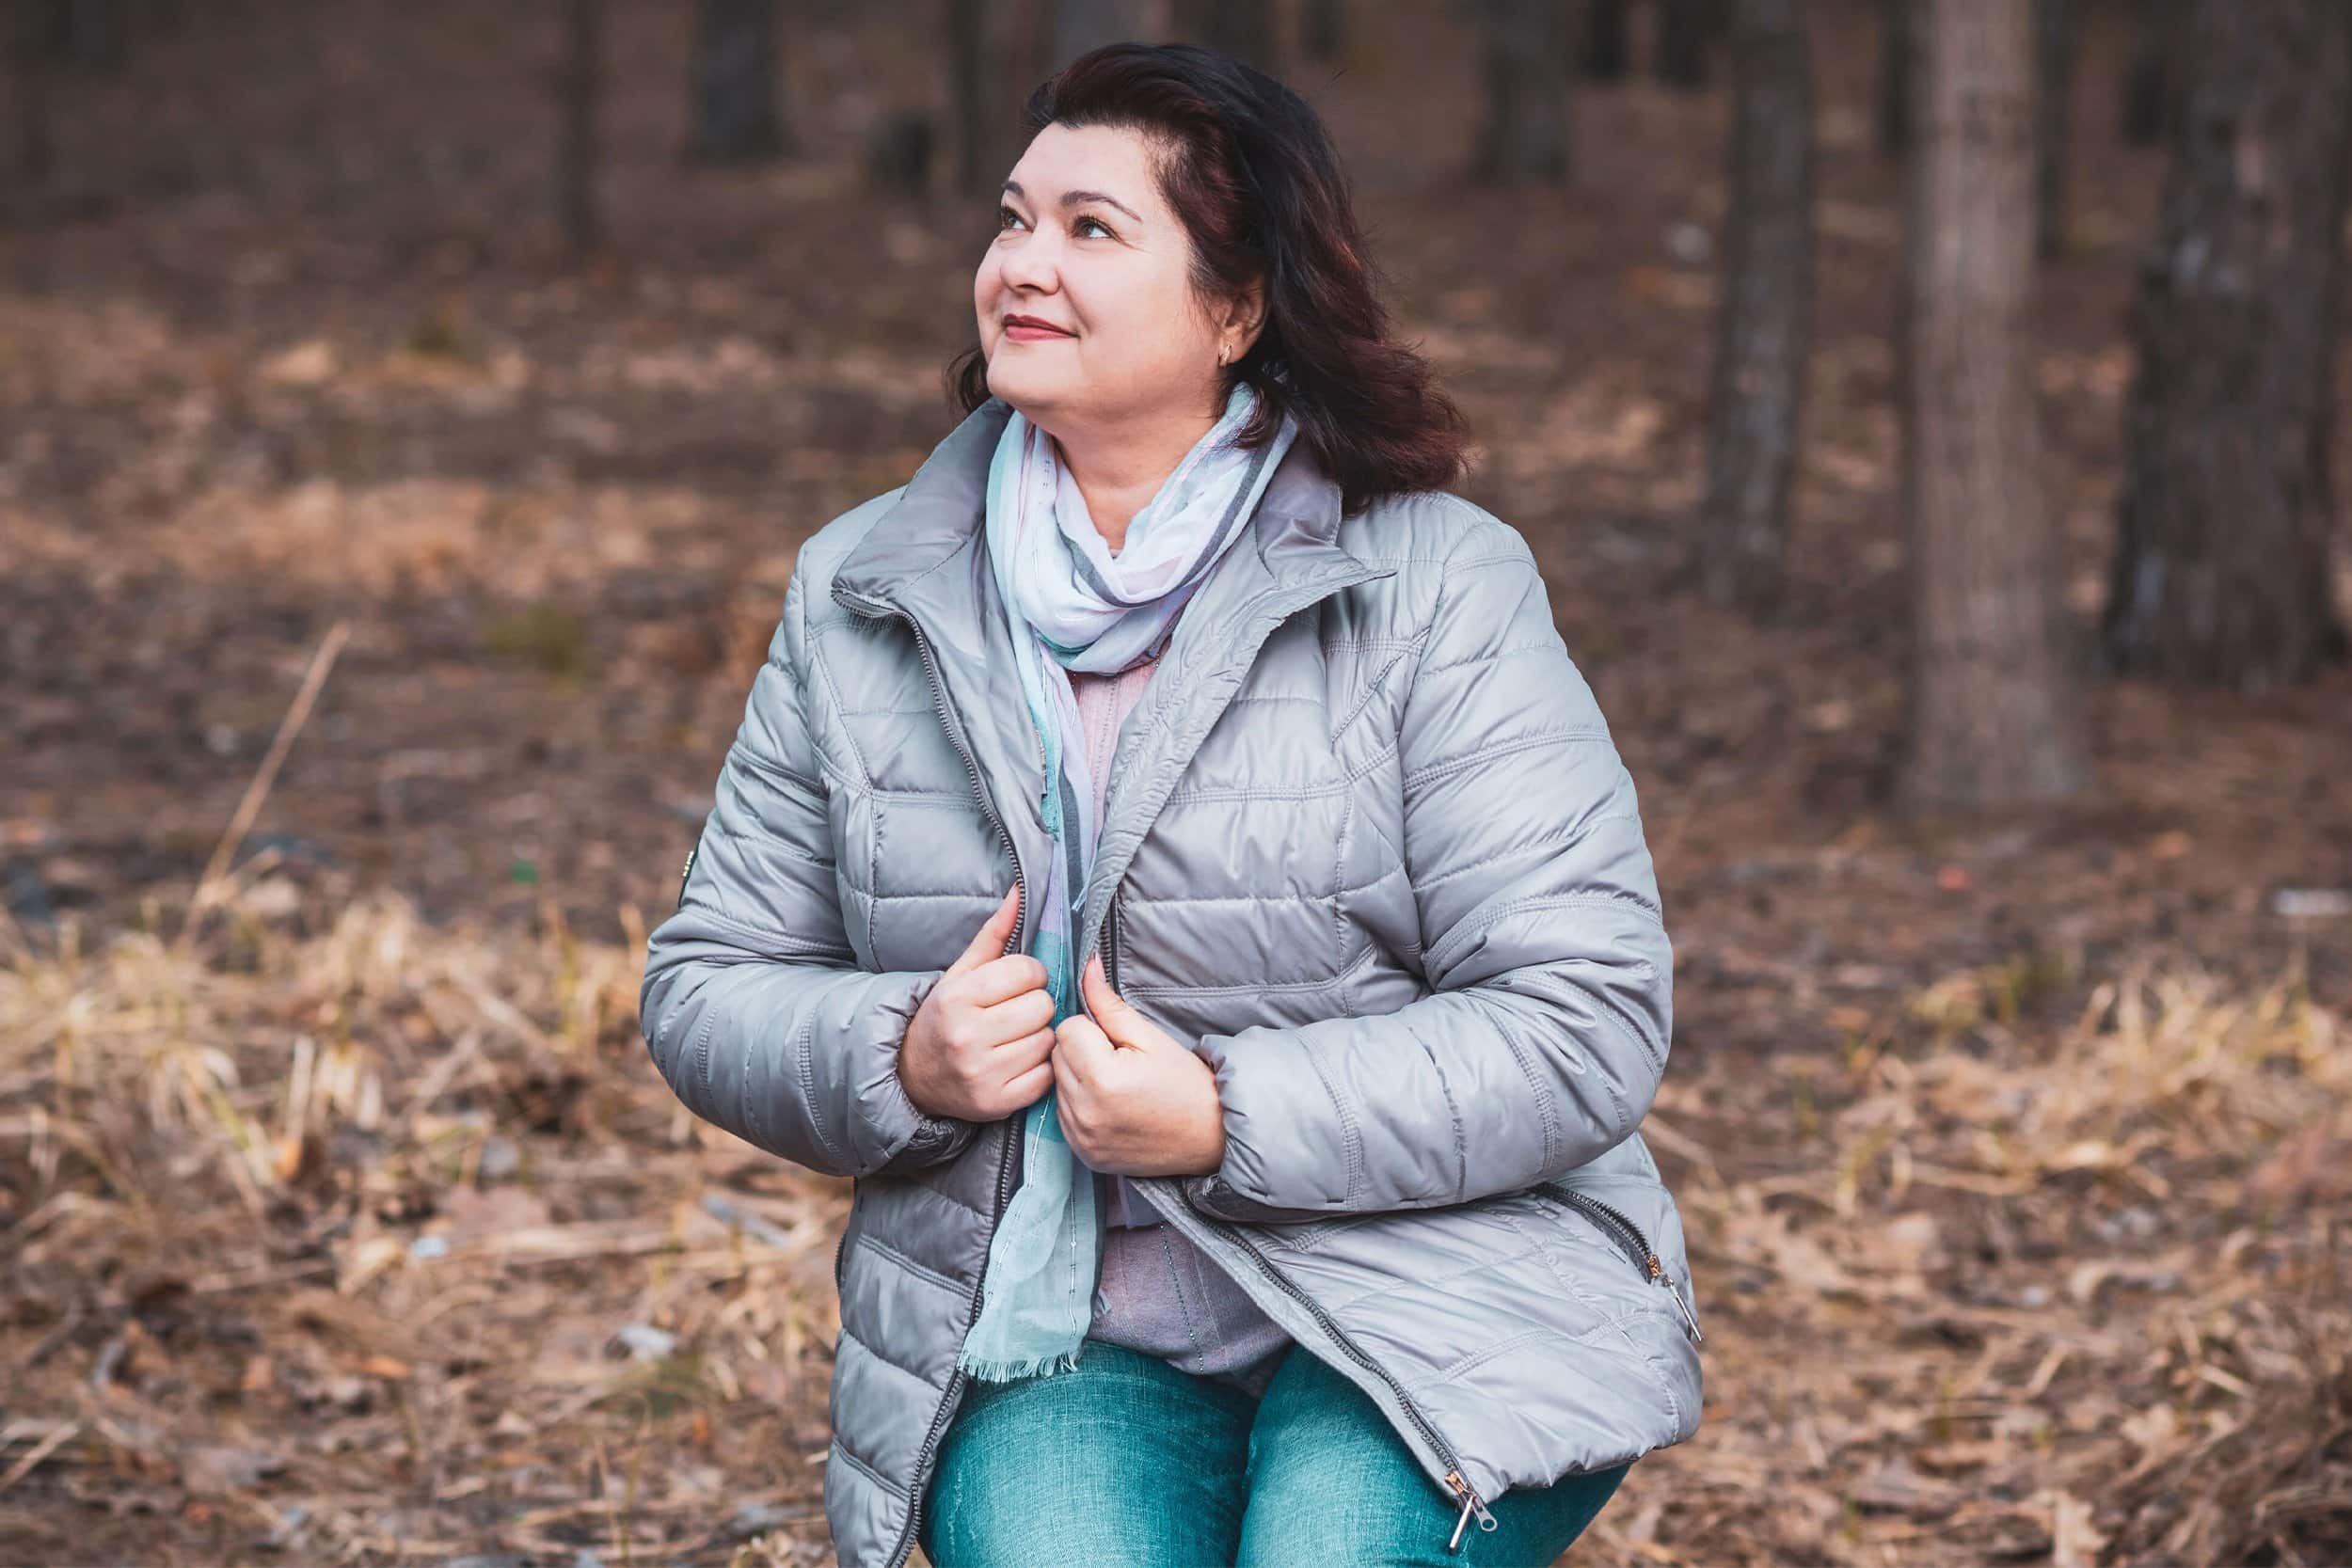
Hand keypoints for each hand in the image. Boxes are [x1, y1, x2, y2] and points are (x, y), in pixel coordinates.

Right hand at [898, 886, 1056, 1120]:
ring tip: (1017, 1036)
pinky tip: (1019, 1061)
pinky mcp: (997, 1103)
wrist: (914, 1075)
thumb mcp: (961, 973)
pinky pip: (1046, 1077)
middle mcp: (967, 1036)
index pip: (1027, 971)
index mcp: (958, 998)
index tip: (1018, 983)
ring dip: (1040, 1036)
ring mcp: (983, 1073)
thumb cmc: (946, 1016)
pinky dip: (1040, 1068)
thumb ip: (994, 934)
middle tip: (1018, 1011)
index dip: (1030, 974)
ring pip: (1048, 1040)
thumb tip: (1021, 890)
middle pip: (1043, 1006)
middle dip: (1037, 1005)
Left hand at [1051, 952, 1225, 1177]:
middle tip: (1119, 1062)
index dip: (1092, 1029)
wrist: (1211, 1136)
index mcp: (1102, 1079)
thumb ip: (1109, 1004)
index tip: (1118, 1043)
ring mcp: (1082, 1138)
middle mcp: (1085, 1113)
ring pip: (1056, 1085)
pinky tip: (1110, 1106)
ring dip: (1078, 1078)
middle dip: (1081, 1051)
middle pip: (1056, 1056)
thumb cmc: (1185, 1083)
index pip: (1066, 1030)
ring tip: (1116, 1085)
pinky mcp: (1083, 1154)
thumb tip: (1087, 965)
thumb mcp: (1150, 1037)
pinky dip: (1080, 1105)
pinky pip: (1063, 1115)